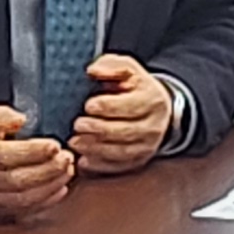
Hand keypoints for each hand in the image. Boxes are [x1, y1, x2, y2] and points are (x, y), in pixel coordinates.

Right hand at [0, 103, 74, 222]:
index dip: (33, 152)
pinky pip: (21, 212)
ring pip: (22, 199)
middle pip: (17, 180)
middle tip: (67, 158)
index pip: (5, 156)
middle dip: (48, 170)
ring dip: (50, 187)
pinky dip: (43, 203)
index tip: (54, 145)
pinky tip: (58, 190)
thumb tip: (19, 120)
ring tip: (66, 172)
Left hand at [66, 55, 176, 175]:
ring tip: (75, 142)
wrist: (158, 110)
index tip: (88, 105)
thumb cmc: (136, 87)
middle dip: (98, 129)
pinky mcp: (138, 161)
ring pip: (121, 152)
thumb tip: (92, 71)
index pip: (130, 106)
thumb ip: (110, 66)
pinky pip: (119, 167)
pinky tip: (83, 160)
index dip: (107, 106)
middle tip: (77, 125)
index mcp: (152, 100)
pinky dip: (99, 165)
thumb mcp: (127, 69)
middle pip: (124, 132)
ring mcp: (147, 147)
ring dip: (95, 149)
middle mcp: (153, 126)